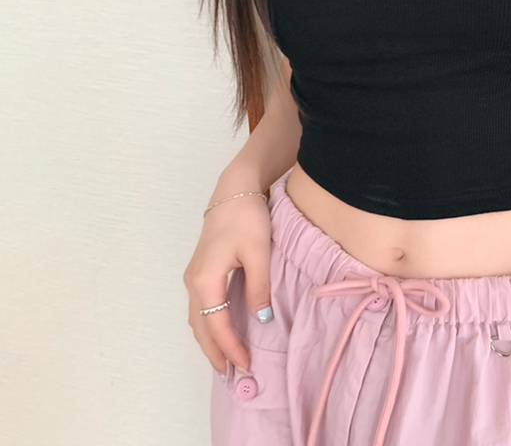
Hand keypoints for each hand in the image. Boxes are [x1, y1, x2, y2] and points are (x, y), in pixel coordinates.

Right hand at [183, 169, 274, 375]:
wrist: (234, 190)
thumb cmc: (247, 218)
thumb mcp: (259, 253)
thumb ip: (258, 288)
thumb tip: (261, 320)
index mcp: (205, 280)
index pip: (217, 326)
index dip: (231, 348)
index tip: (247, 366)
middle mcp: (193, 281)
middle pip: (200, 328)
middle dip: (214, 353)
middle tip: (232, 376)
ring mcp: (194, 275)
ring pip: (198, 318)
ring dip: (210, 341)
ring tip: (225, 360)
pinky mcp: (200, 269)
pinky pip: (201, 307)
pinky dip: (209, 324)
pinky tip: (221, 331)